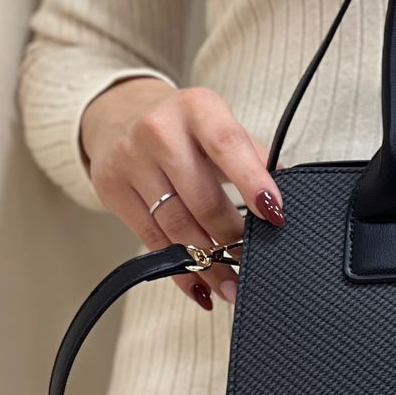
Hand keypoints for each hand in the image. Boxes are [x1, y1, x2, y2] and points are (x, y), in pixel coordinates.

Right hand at [79, 77, 283, 309]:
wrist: (121, 113)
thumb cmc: (185, 127)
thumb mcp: (219, 125)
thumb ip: (253, 156)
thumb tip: (283, 197)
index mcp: (197, 109)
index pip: (228, 145)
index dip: (253, 182)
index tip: (275, 214)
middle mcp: (159, 131)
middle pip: (202, 198)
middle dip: (232, 239)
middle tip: (253, 265)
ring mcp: (130, 160)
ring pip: (177, 226)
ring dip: (208, 263)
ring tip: (231, 285)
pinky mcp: (112, 189)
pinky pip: (151, 240)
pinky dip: (179, 269)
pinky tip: (200, 285)